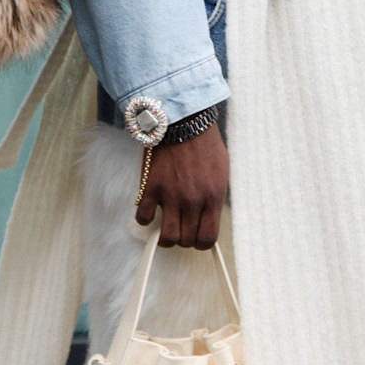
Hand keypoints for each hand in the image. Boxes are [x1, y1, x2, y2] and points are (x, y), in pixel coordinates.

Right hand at [136, 123, 227, 249]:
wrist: (183, 122)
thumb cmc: (205, 144)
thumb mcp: (221, 172)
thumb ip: (214, 196)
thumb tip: (209, 216)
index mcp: (213, 197)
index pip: (208, 238)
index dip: (201, 243)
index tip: (197, 238)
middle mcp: (193, 201)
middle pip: (186, 241)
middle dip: (183, 239)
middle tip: (180, 228)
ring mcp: (171, 196)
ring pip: (167, 238)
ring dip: (165, 238)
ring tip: (164, 227)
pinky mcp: (151, 188)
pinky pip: (143, 218)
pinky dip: (144, 219)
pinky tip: (149, 209)